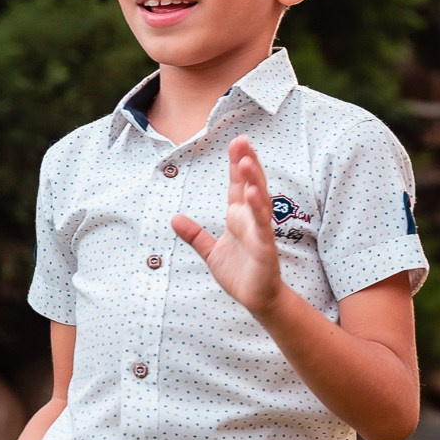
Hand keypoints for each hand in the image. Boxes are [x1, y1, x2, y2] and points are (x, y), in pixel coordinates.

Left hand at [172, 136, 285, 315]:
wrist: (257, 299)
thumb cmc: (240, 273)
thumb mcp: (210, 252)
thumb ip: (195, 235)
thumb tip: (174, 219)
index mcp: (239, 217)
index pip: (237, 185)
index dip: (236, 164)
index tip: (236, 143)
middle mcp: (251, 219)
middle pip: (250, 185)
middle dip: (247, 162)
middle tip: (242, 141)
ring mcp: (260, 232)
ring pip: (258, 201)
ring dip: (253, 180)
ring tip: (247, 161)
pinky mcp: (265, 247)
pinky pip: (262, 225)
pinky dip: (258, 209)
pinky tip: (251, 193)